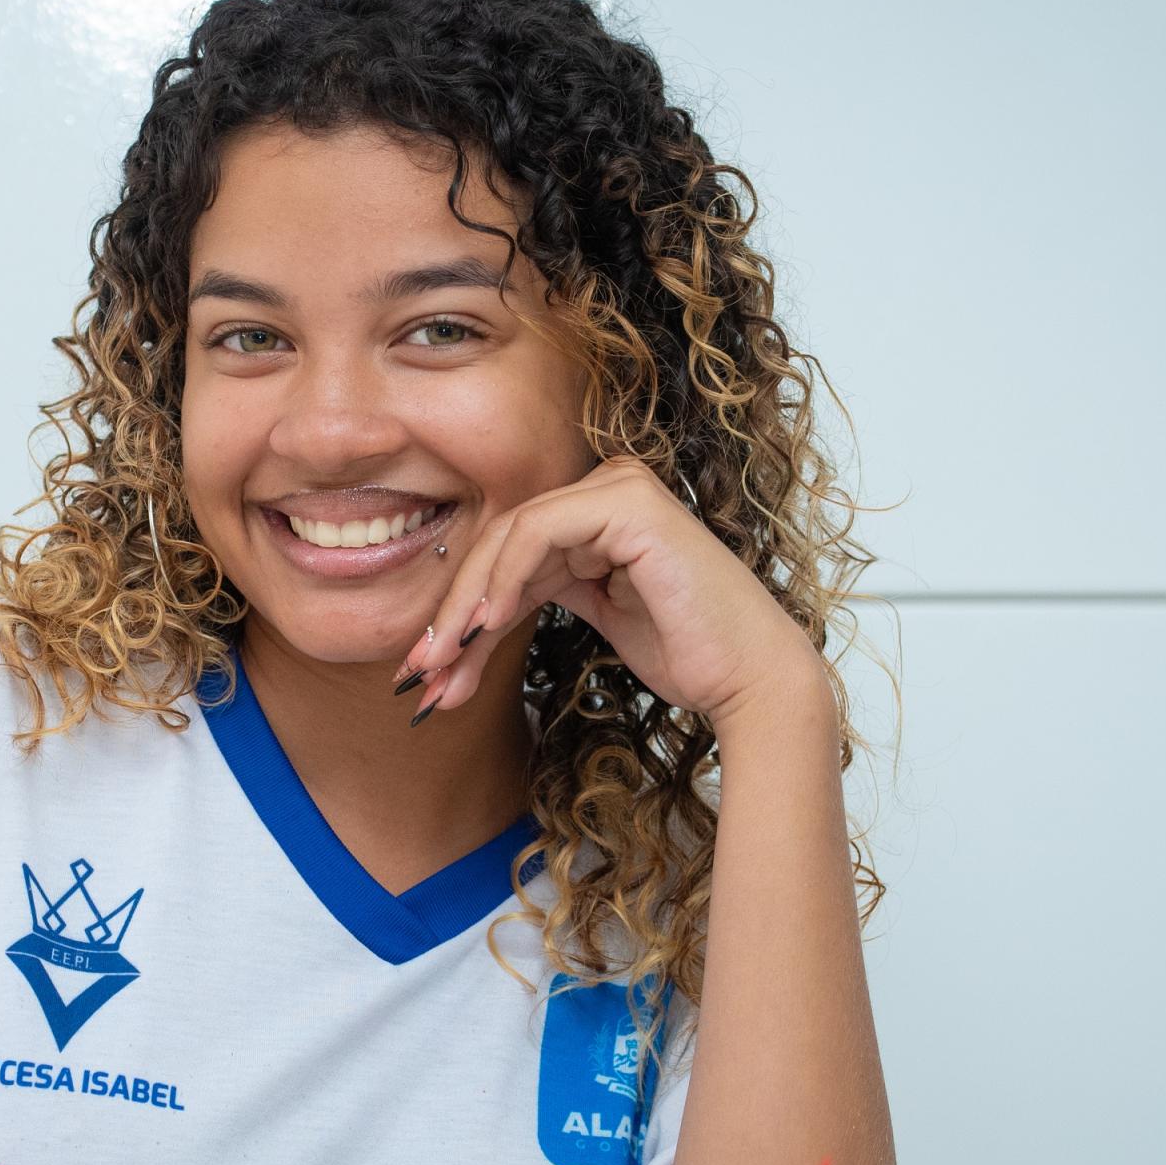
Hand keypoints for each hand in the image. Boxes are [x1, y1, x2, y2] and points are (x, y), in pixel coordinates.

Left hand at [400, 457, 825, 732]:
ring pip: (508, 538)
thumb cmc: (686, 654)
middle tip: (418, 677)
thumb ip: (536, 597)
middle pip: (499, 544)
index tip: (427, 675)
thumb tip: (456, 627)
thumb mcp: (594, 617)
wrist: (747, 678)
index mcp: (598, 513)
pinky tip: (484, 626)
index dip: (460, 612)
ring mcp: (619, 487)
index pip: (507, 554)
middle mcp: (606, 489)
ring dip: (465, 607)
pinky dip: (503, 579)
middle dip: (452, 617)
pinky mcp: (627, 501)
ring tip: (441, 666)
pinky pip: (538, 532)